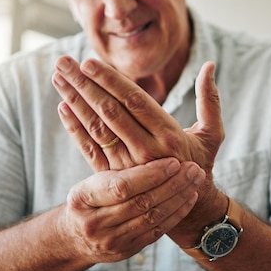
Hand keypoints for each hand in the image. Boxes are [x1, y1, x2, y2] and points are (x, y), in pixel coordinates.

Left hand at [51, 56, 223, 175]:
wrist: (188, 208)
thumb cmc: (200, 162)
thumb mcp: (212, 133)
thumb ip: (209, 100)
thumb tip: (210, 64)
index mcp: (169, 135)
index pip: (134, 101)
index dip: (110, 81)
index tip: (89, 62)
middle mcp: (146, 151)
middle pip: (110, 112)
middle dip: (85, 85)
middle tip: (64, 62)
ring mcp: (127, 165)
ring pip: (97, 129)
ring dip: (75, 102)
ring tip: (58, 78)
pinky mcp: (115, 176)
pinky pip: (91, 151)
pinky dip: (75, 129)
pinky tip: (62, 109)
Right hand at [60, 157, 205, 262]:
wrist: (76, 238)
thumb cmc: (87, 199)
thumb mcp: (88, 179)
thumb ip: (110, 164)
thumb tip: (133, 127)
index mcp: (83, 198)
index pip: (121, 186)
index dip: (150, 175)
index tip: (173, 161)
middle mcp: (95, 223)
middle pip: (141, 203)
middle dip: (171, 184)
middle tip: (193, 167)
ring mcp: (111, 241)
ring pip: (152, 218)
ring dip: (178, 197)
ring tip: (196, 179)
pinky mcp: (127, 251)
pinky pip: (156, 231)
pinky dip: (176, 214)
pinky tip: (190, 198)